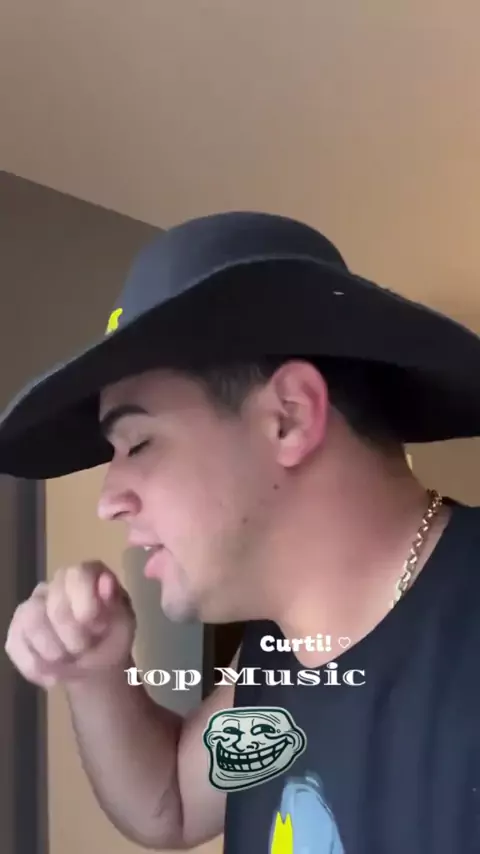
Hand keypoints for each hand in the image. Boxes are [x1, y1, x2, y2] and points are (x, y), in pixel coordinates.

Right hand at [5, 561, 135, 688]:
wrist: (96, 666)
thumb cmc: (112, 638)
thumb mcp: (124, 623)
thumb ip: (116, 602)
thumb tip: (106, 581)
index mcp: (87, 574)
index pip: (78, 575)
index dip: (86, 603)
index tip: (98, 627)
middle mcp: (57, 583)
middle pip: (54, 602)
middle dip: (72, 635)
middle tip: (85, 648)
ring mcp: (33, 604)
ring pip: (31, 621)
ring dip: (53, 651)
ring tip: (69, 661)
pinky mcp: (17, 629)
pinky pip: (16, 644)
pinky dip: (36, 666)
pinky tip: (52, 675)